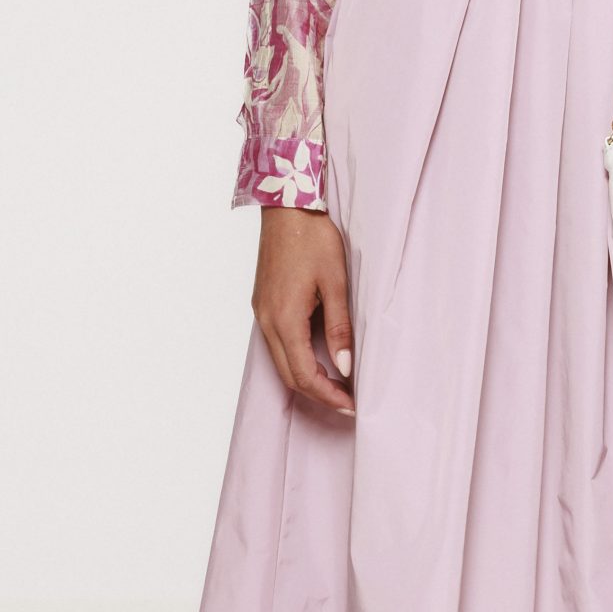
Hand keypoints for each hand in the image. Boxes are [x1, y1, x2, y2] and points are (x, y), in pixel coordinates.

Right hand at [252, 206, 355, 414]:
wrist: (287, 206)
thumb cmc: (313, 238)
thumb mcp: (336, 283)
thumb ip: (340, 328)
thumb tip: (344, 367)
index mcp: (285, 318)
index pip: (304, 375)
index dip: (328, 395)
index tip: (351, 405)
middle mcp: (266, 320)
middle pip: (289, 375)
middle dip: (318, 394)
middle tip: (348, 402)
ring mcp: (261, 313)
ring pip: (281, 362)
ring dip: (307, 378)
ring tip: (337, 384)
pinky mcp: (262, 304)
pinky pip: (277, 344)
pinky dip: (297, 359)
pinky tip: (319, 357)